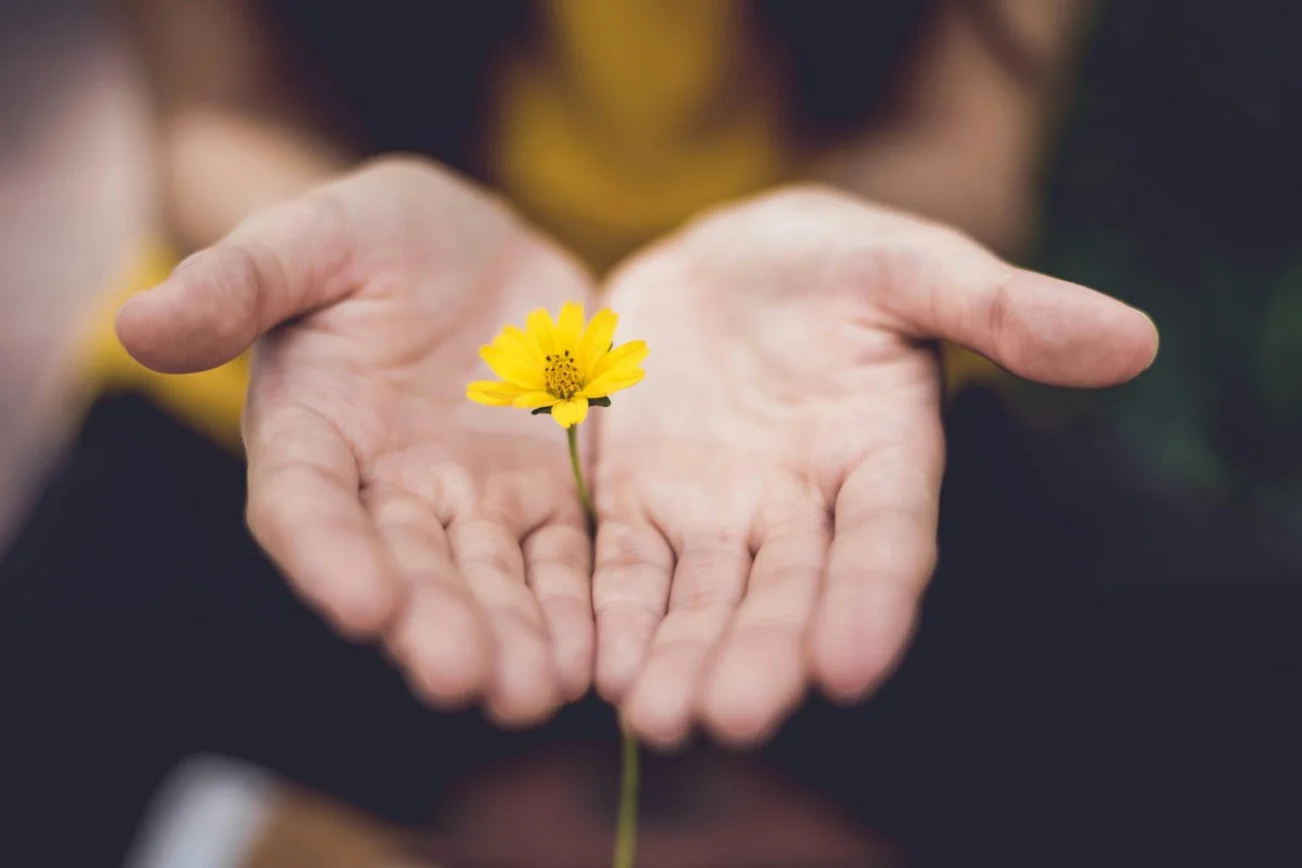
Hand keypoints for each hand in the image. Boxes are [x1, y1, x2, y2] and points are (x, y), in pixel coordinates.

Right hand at [117, 158, 597, 724]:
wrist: (470, 245)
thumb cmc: (371, 235)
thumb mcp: (309, 238)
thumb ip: (237, 282)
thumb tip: (136, 321)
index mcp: (312, 434)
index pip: (306, 507)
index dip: (329, 557)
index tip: (364, 605)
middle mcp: (386, 488)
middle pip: (406, 568)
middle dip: (434, 624)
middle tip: (465, 679)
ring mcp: (469, 499)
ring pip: (489, 580)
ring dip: (511, 637)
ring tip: (536, 692)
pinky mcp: (543, 495)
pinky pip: (562, 558)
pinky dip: (576, 606)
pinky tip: (595, 656)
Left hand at [591, 186, 1157, 746]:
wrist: (724, 261)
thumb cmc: (834, 261)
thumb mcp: (912, 265)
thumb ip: (1004, 307)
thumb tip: (1135, 340)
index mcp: (882, 457)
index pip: (887, 541)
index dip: (873, 600)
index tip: (851, 666)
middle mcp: (803, 507)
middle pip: (786, 593)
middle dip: (761, 655)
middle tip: (731, 718)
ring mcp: (718, 513)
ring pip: (702, 598)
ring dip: (680, 657)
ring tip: (656, 717)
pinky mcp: (640, 502)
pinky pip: (624, 566)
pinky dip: (612, 613)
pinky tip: (594, 664)